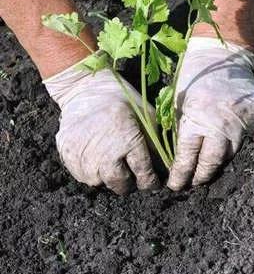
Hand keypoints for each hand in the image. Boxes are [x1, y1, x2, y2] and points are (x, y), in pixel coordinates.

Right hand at [43, 66, 158, 194]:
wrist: (85, 89)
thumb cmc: (122, 101)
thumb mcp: (147, 118)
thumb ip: (156, 144)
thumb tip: (166, 169)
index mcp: (128, 142)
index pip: (143, 175)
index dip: (150, 182)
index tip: (152, 182)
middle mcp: (105, 153)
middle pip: (120, 184)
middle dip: (129, 183)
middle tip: (131, 176)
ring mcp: (84, 155)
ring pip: (100, 182)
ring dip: (108, 178)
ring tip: (112, 164)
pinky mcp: (67, 154)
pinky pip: (82, 175)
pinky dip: (91, 172)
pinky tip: (97, 159)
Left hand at [167, 37, 253, 190]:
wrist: (223, 57)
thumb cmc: (195, 78)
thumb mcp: (180, 103)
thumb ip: (182, 129)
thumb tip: (179, 157)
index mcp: (196, 120)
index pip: (187, 157)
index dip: (180, 174)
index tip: (175, 184)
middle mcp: (221, 126)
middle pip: (212, 162)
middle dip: (201, 176)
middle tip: (193, 183)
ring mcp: (242, 123)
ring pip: (231, 153)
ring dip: (219, 161)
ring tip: (208, 168)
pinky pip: (248, 139)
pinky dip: (238, 143)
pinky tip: (228, 143)